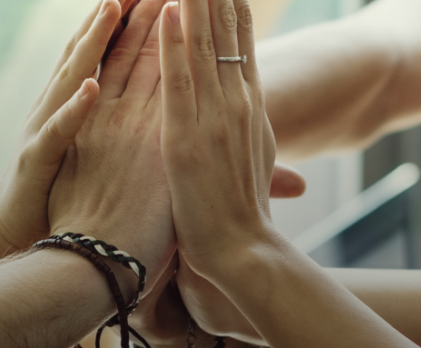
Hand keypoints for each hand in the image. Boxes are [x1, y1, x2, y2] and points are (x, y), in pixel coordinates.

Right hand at [0, 0, 124, 259]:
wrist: (18, 234)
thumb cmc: (63, 195)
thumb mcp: (95, 147)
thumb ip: (116, 115)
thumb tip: (152, 93)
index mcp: (78, 104)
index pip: (107, 50)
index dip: (129, 17)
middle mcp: (60, 107)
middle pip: (91, 50)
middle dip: (115, 12)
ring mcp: (46, 130)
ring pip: (72, 77)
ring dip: (93, 42)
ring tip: (112, 7)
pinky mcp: (37, 161)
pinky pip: (58, 132)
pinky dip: (73, 109)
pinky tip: (89, 87)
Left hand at [159, 0, 281, 281]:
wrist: (243, 251)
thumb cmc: (243, 212)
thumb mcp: (255, 159)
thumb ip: (248, 127)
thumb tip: (250, 107)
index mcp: (250, 107)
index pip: (240, 42)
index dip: (231, 5)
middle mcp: (235, 103)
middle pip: (224, 31)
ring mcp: (212, 118)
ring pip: (201, 45)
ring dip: (192, 2)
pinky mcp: (185, 137)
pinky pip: (176, 79)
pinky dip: (172, 42)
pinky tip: (166, 11)